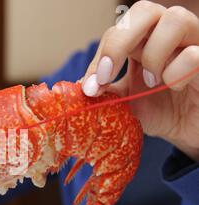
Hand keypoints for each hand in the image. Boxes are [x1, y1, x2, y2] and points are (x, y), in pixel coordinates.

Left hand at [82, 1, 198, 160]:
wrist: (186, 130)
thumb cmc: (158, 110)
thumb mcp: (124, 101)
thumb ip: (105, 89)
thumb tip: (79, 85)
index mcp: (142, 41)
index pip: (117, 31)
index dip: (101, 55)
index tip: (92, 87)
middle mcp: (166, 35)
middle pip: (143, 10)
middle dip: (119, 42)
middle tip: (108, 75)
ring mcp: (191, 43)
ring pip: (175, 18)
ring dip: (154, 53)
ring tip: (152, 81)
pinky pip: (194, 53)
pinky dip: (177, 71)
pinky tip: (175, 87)